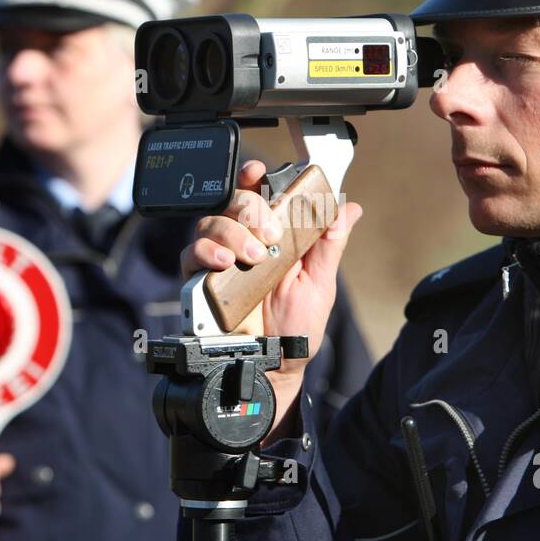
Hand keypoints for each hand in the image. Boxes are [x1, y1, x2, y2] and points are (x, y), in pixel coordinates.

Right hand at [181, 160, 362, 437]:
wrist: (277, 366)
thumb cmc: (297, 326)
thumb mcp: (320, 282)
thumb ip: (328, 244)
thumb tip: (349, 207)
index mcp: (272, 236)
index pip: (257, 194)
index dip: (253, 177)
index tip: (258, 173)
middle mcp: (242, 243)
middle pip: (232, 202)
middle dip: (249, 208)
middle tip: (269, 232)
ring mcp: (219, 262)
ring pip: (210, 223)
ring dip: (231, 232)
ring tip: (253, 256)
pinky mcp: (199, 282)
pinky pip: (190, 255)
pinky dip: (205, 252)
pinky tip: (224, 263)